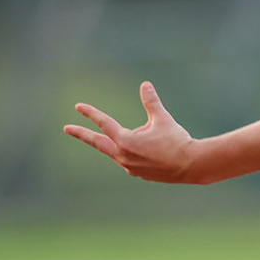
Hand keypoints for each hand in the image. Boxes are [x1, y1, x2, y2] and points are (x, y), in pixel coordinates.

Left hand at [65, 82, 207, 183]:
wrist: (191, 165)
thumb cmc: (176, 140)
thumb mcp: (162, 118)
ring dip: (109, 144)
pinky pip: (127, 161)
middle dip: (82, 135)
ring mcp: (130, 167)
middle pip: (98, 143)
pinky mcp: (140, 174)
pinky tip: (136, 151)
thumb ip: (151, 102)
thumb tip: (145, 85)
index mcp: (126, 141)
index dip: (90, 113)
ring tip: (112, 137)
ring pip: (113, 153)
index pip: (104, 124)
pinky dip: (125, 153)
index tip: (78, 107)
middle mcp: (124, 156)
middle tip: (67, 128)